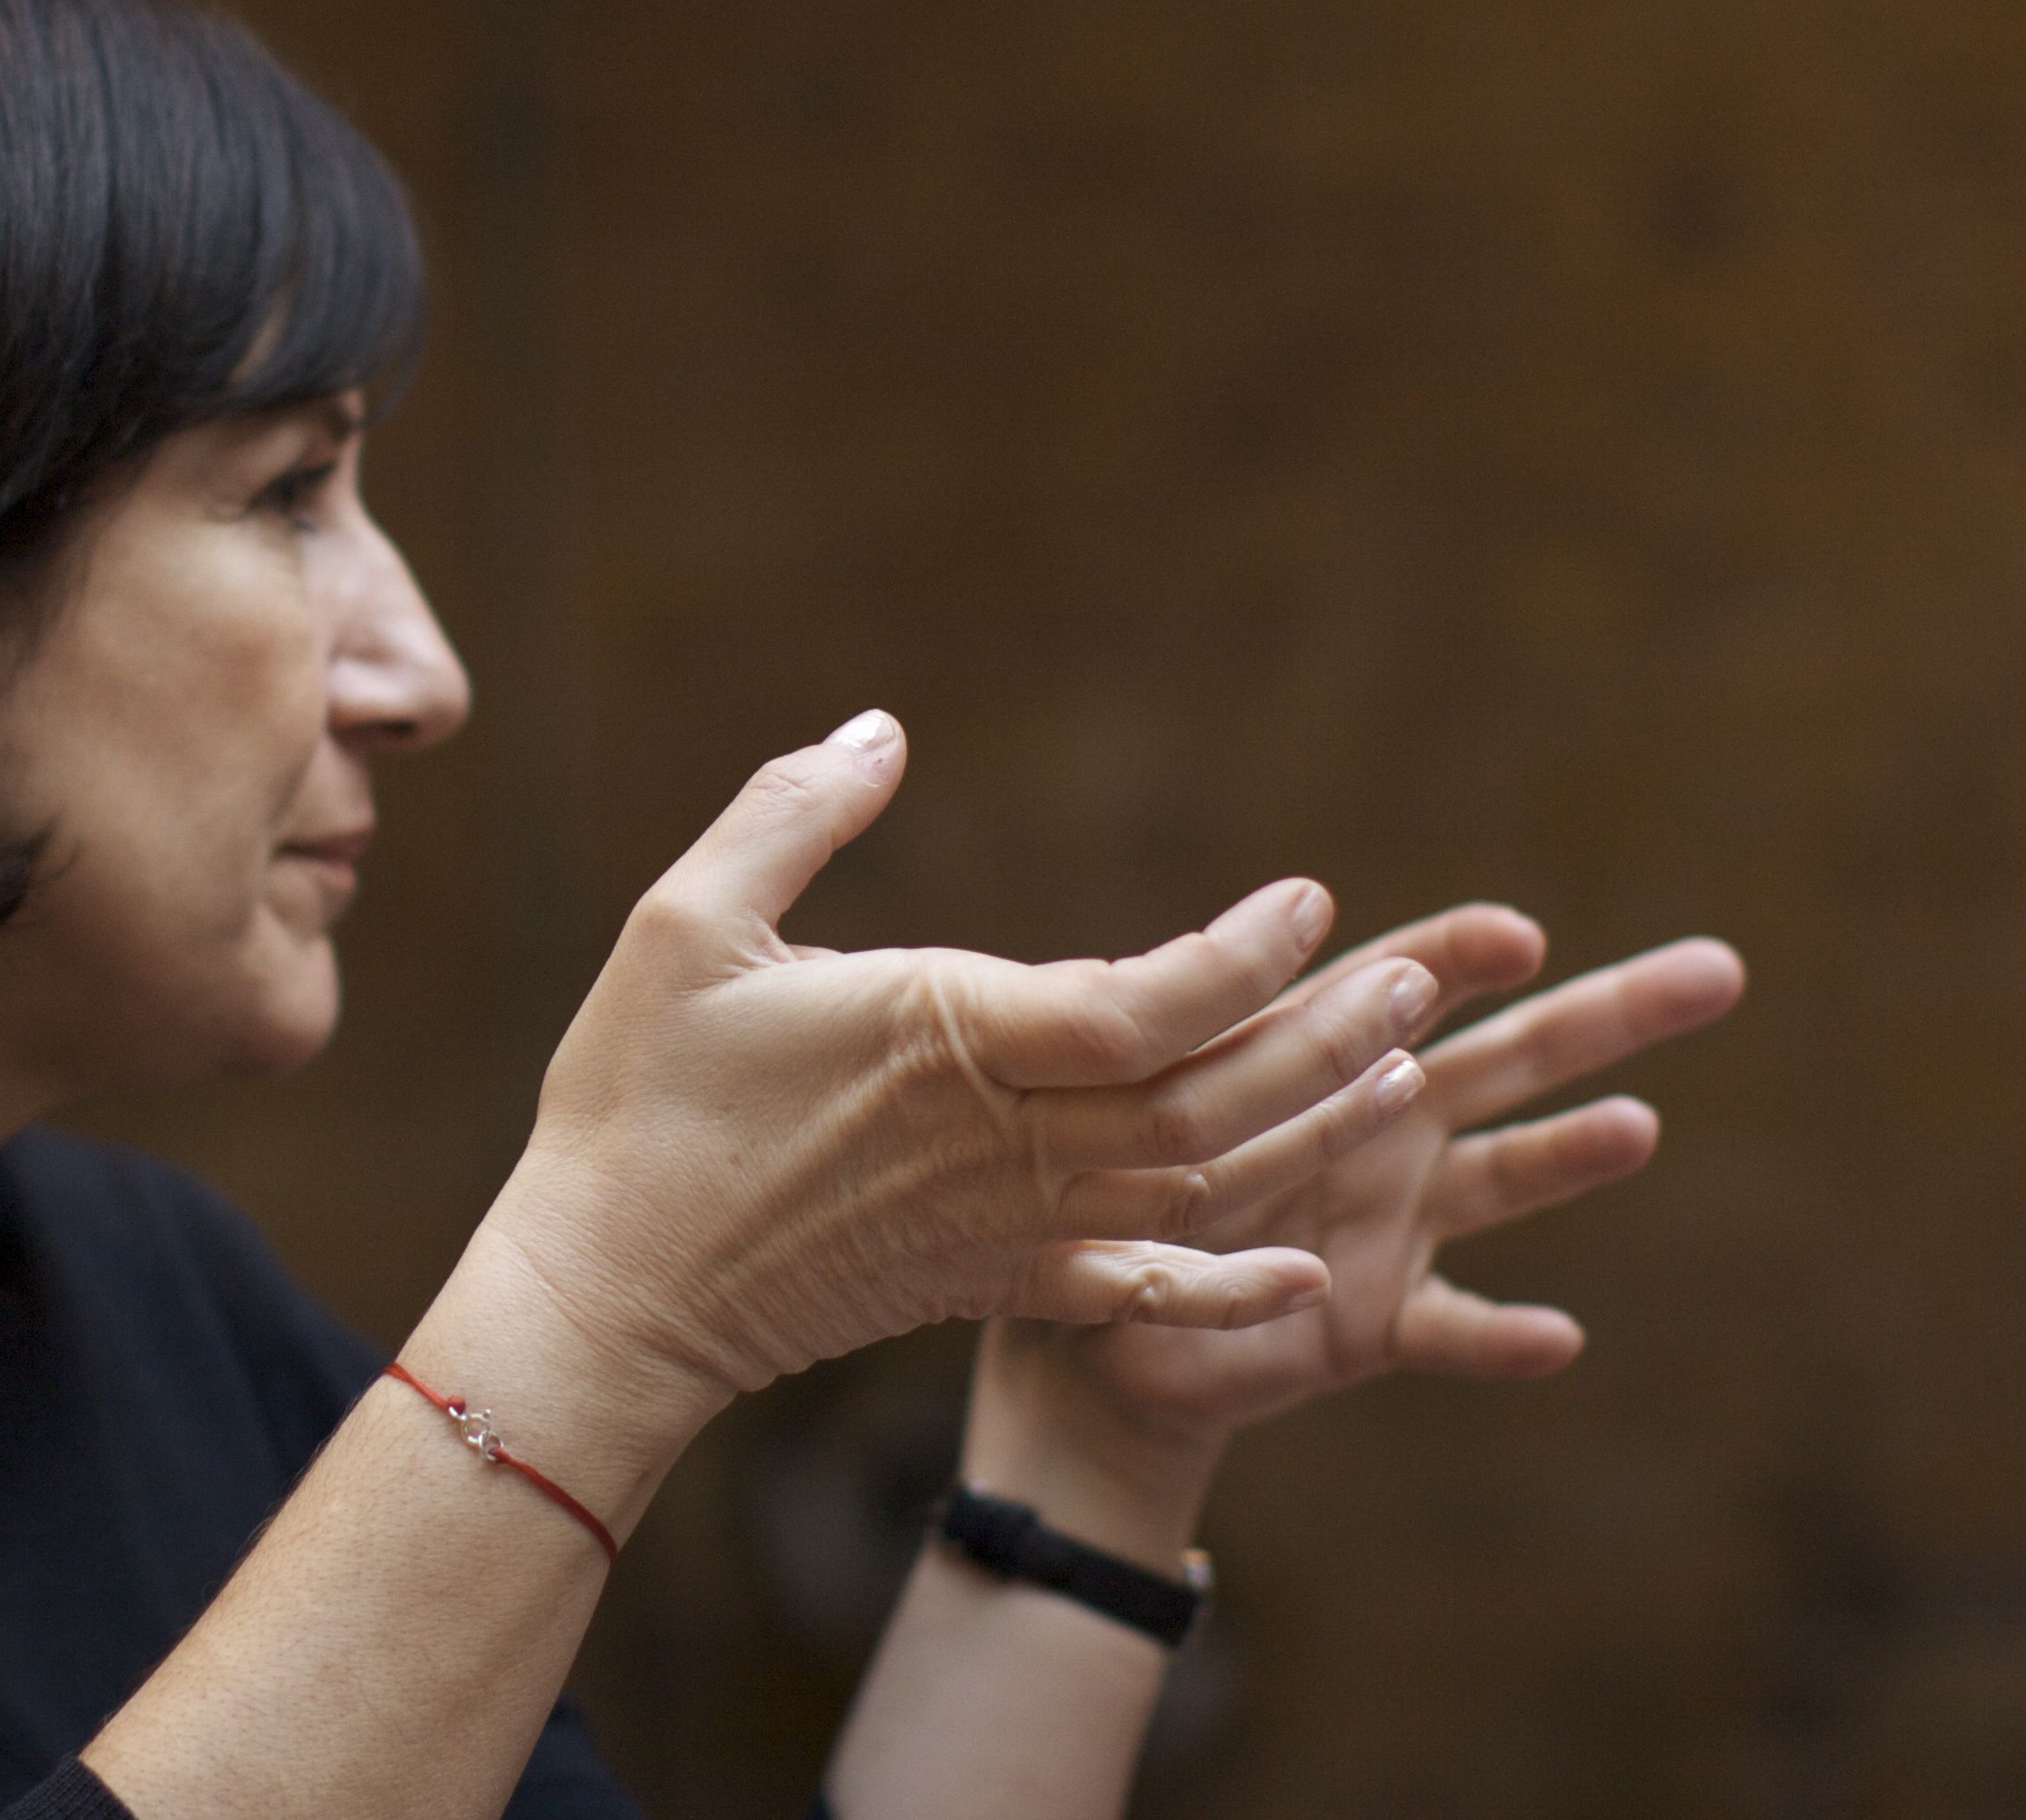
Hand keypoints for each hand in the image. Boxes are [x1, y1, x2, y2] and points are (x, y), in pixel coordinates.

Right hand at [463, 713, 1448, 1451]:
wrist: (608, 1291)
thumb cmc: (639, 1098)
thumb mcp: (685, 921)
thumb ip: (791, 815)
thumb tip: (880, 731)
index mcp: (948, 1042)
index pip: (1143, 1008)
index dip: (1243, 960)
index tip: (1311, 901)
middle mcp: (1002, 1144)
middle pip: (1206, 1104)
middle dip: (1324, 1041)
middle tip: (1416, 982)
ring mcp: (1004, 1228)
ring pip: (1195, 1191)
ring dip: (1305, 1137)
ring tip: (1399, 1078)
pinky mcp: (986, 1285)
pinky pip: (1136, 1295)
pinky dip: (1231, 1286)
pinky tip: (1310, 1273)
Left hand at [964, 907, 1744, 1509]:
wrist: (1096, 1330)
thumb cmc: (1115, 1182)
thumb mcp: (1144, 1095)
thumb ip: (1199, 1035)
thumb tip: (1239, 952)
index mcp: (1329, 1053)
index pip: (1410, 980)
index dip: (1460, 955)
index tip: (1517, 934)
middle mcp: (1387, 1125)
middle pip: (1513, 1056)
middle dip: (1612, 1013)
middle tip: (1719, 969)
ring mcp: (1397, 1222)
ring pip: (1507, 1177)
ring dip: (1569, 1154)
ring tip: (1638, 1126)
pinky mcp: (1380, 1320)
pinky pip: (1453, 1328)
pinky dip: (1503, 1338)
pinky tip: (1557, 1337)